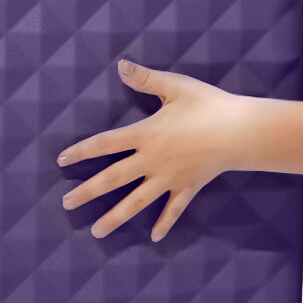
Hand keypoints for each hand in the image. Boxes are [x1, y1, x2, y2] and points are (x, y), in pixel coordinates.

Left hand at [57, 60, 248, 242]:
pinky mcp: (188, 187)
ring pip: (136, 201)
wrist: (240, 131)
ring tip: (96, 231)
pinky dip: (164, 223)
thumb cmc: (208, 104)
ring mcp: (169, 178)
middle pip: (113, 178)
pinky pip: (173, 209)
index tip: (62, 160)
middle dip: (88, 192)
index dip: (82, 152)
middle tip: (67, 203)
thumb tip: (121, 65)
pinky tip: (155, 237)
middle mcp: (152, 160)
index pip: (105, 144)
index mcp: (146, 134)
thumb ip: (146, 79)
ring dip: (115, 217)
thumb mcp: (176, 86)